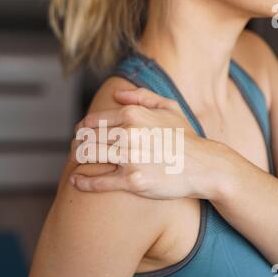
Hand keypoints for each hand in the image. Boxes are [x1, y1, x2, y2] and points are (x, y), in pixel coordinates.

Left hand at [69, 88, 234, 199]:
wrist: (203, 166)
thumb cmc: (185, 137)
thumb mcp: (169, 107)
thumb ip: (141, 96)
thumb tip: (116, 94)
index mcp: (132, 114)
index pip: (93, 121)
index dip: (81, 128)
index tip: (79, 135)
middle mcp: (128, 134)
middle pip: (87, 139)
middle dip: (76, 145)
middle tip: (74, 151)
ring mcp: (130, 158)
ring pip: (89, 157)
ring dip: (76, 160)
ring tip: (74, 163)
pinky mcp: (133, 181)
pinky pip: (99, 181)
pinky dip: (83, 182)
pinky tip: (76, 181)